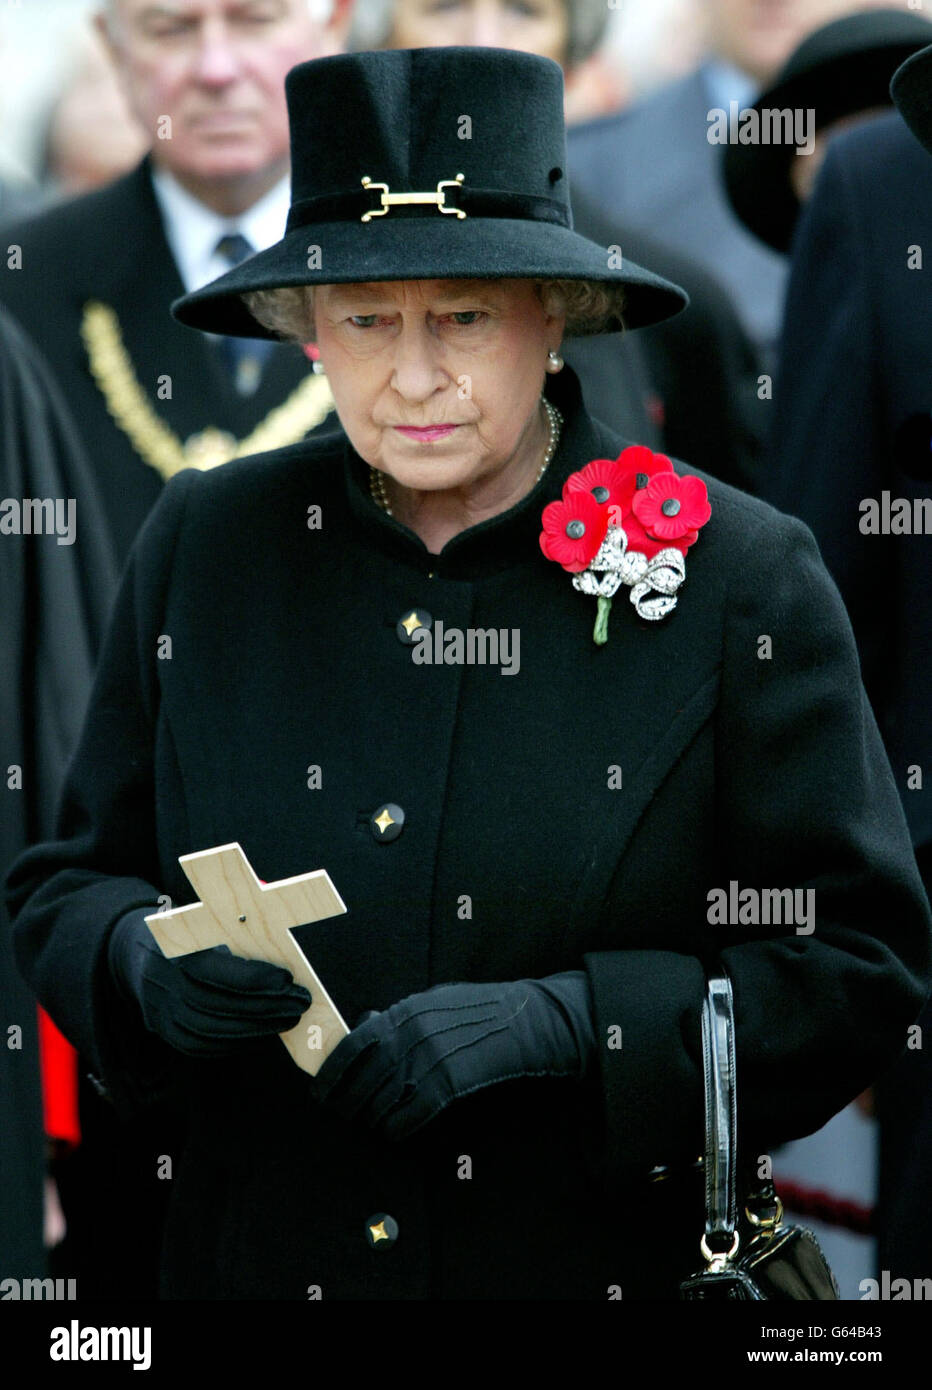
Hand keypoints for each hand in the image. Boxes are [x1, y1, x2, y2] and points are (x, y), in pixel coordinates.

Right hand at [108, 909, 310, 1056]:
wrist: (136, 953)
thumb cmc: (186, 929)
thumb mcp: (206, 914)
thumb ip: (238, 918)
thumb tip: (282, 920)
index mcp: (171, 947)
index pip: (212, 969)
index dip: (251, 978)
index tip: (286, 979)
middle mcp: (160, 982)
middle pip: (215, 1004)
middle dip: (263, 1007)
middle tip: (299, 1003)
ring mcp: (159, 1011)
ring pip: (209, 1030)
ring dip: (256, 1028)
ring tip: (289, 1019)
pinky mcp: (164, 1031)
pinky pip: (202, 1045)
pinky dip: (236, 1042)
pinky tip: (263, 1032)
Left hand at [312, 973, 594, 1141]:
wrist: (524, 1021)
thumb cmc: (479, 1009)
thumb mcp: (435, 999)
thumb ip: (401, 1014)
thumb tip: (365, 1024)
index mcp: (406, 1011)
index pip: (354, 1044)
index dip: (333, 1072)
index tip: (320, 1090)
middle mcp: (413, 1034)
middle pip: (364, 1076)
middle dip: (347, 1100)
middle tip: (341, 1113)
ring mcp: (431, 1059)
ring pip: (384, 1098)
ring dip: (371, 1116)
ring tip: (369, 1123)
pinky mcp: (450, 1083)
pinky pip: (411, 1113)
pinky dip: (397, 1127)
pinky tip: (393, 1132)